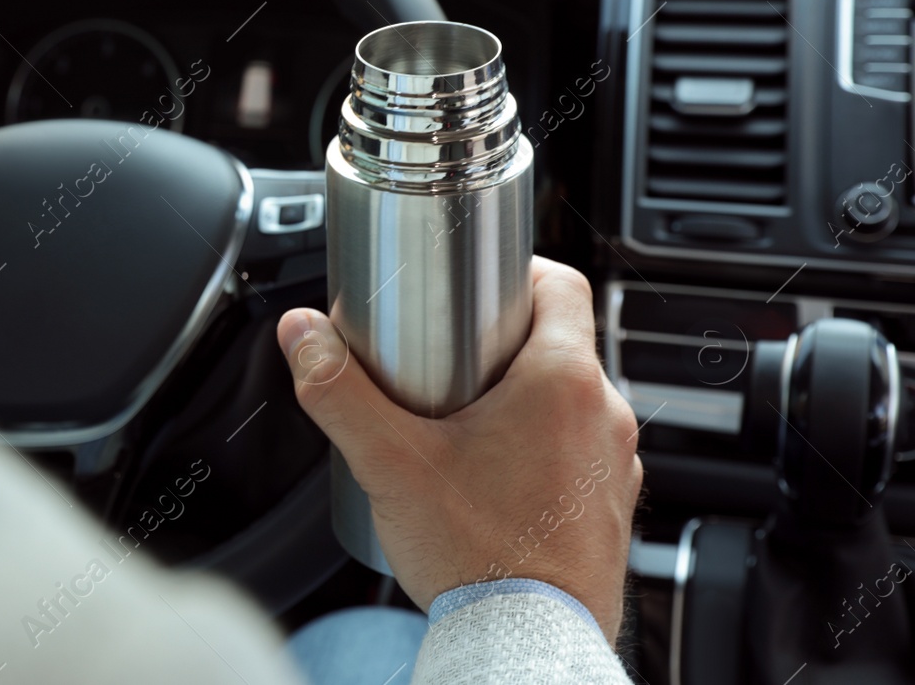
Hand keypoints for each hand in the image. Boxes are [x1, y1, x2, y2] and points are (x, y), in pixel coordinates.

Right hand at [277, 256, 641, 641]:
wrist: (529, 645)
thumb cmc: (480, 557)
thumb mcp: (389, 462)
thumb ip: (338, 391)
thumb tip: (302, 334)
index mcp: (563, 381)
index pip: (558, 282)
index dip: (515, 271)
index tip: (474, 285)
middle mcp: (604, 415)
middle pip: (557, 340)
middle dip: (500, 341)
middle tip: (446, 358)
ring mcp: (615, 464)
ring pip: (569, 399)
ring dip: (523, 398)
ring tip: (463, 422)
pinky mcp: (610, 506)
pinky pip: (579, 451)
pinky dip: (542, 448)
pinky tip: (492, 476)